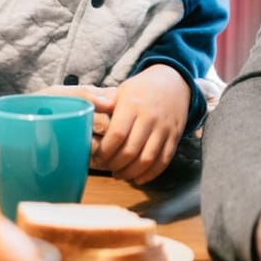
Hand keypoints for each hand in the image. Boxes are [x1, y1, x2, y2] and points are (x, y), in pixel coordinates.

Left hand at [78, 65, 190, 185]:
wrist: (173, 83)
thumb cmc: (141, 90)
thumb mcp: (122, 91)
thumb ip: (104, 104)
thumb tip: (85, 112)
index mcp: (132, 104)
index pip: (117, 134)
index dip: (105, 151)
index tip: (97, 157)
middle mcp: (149, 117)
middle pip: (131, 151)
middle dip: (115, 165)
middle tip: (106, 168)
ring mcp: (164, 128)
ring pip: (147, 159)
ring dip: (131, 172)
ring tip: (119, 174)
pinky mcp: (175, 137)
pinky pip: (164, 161)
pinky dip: (150, 174)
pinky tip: (138, 178)